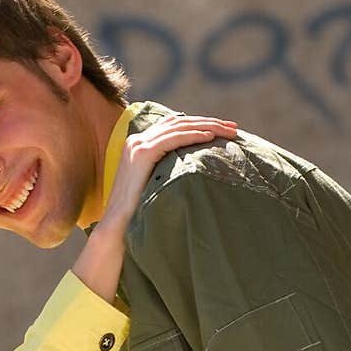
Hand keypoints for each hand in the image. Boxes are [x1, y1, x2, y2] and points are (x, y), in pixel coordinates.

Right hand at [71, 114, 237, 301]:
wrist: (117, 228)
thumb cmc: (138, 214)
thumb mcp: (154, 185)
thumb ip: (167, 171)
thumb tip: (192, 169)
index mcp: (139, 145)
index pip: (174, 126)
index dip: (200, 124)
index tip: (223, 130)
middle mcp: (137, 140)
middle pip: (180, 122)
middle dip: (209, 122)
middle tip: (233, 128)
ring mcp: (138, 145)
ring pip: (179, 126)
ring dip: (208, 126)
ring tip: (229, 132)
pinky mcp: (142, 154)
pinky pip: (173, 138)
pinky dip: (193, 135)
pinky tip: (211, 137)